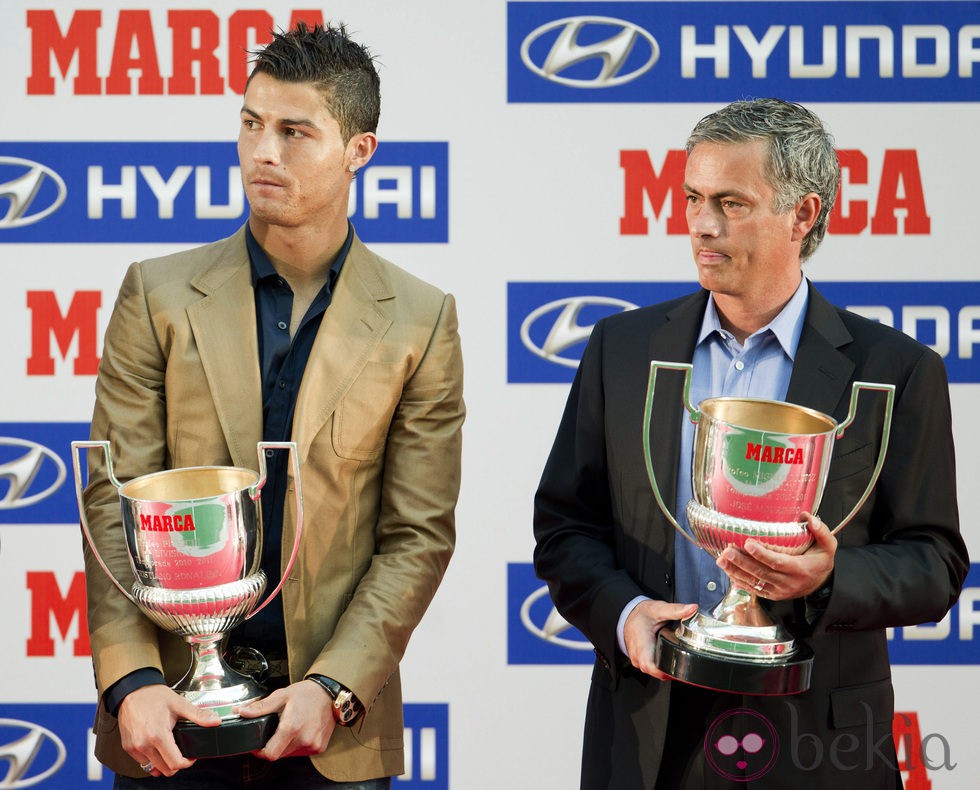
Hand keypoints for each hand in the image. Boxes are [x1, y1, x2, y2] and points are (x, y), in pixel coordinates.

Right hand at [117, 684, 219, 776]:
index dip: (187, 763)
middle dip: (177, 764)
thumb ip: (198, 715)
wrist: (132, 691)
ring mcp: (134, 748)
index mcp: (158, 735)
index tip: (192, 757)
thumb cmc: (154, 696)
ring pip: (153, 769)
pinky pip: (143, 763)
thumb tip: (215, 721)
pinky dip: (152, 760)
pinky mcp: (128, 748)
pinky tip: (158, 748)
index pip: (175, 763)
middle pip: (165, 770)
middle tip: (183, 753)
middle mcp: (144, 745)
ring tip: (171, 750)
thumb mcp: (179, 704)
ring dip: (164, 764)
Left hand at [237, 679, 336, 759]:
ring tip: (292, 727)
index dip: (261, 751)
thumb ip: (261, 707)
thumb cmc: (306, 694)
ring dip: (286, 744)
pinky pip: (302, 752)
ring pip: (290, 754)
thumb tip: (241, 711)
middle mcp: (304, 739)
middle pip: (279, 754)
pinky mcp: (319, 747)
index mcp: (291, 727)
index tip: (259, 743)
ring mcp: (313, 745)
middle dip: (274, 744)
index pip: (270, 754)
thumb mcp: (281, 695)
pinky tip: (302, 731)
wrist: (330, 694)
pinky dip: (298, 744)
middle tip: (278, 728)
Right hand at [623, 599, 698, 680]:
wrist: (627, 614)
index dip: (669, 671)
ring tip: (677, 657)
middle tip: (685, 660)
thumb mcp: (659, 609)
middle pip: (658, 673)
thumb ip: (676, 610)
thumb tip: (692, 609)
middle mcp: (638, 658)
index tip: (681, 666)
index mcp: (642, 648)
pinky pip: (653, 668)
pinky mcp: (641, 661)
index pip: (654, 669)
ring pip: (656, 673)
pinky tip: (668, 656)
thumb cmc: (640, 614)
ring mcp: (638, 661)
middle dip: (673, 670)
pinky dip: (661, 664)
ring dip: (667, 667)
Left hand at [716, 512, 836, 599]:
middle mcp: (788, 582)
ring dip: (736, 571)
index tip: (748, 543)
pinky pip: (754, 590)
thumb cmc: (820, 561)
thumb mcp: (827, 546)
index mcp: (800, 569)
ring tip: (721, 559)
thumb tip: (807, 516)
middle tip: (727, 551)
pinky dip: (739, 581)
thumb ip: (820, 531)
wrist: (821, 584)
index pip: (778, 562)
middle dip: (742, 562)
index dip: (762, 554)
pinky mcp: (772, 595)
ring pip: (755, 582)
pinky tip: (728, 571)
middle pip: (762, 573)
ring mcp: (779, 591)